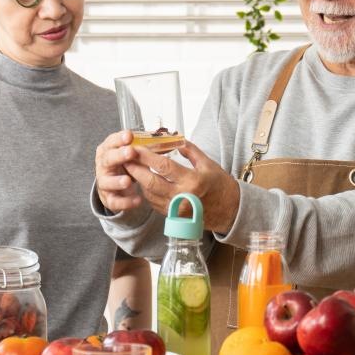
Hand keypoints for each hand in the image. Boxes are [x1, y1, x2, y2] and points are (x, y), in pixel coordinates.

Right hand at [95, 130, 144, 212]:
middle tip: (130, 152)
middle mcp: (103, 165)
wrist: (114, 186)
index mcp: (108, 150)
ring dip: (117, 181)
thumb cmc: (126, 165)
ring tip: (128, 181)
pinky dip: (125, 201)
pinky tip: (137, 200)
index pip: (111, 142)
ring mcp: (104, 182)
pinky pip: (114, 201)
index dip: (119, 139)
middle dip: (119, 156)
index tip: (130, 135)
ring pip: (106, 181)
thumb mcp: (131, 154)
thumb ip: (139, 147)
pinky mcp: (108, 198)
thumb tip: (159, 139)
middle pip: (107, 159)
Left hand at [123, 141, 240, 233]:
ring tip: (130, 167)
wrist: (229, 210)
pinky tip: (143, 180)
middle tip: (125, 157)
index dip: (147, 156)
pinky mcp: (173, 216)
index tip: (135, 148)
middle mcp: (182, 197)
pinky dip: (146, 191)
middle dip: (135, 169)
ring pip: (149, 193)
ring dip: (138, 180)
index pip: (163, 166)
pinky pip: (154, 202)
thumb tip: (173, 139)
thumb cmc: (220, 185)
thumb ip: (189, 151)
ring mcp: (176, 209)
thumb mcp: (208, 163)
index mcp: (192, 181)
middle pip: (151, 182)